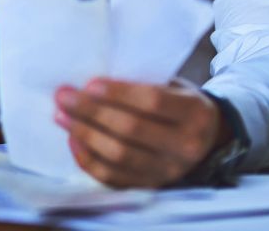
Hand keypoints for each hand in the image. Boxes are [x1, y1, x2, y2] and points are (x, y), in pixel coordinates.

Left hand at [54, 78, 226, 187]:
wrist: (207, 138)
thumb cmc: (178, 103)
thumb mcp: (172, 86)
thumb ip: (141, 83)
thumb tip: (89, 82)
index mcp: (194, 113)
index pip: (152, 102)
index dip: (118, 94)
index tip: (88, 83)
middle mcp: (185, 146)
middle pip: (130, 130)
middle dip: (91, 112)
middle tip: (64, 96)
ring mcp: (168, 171)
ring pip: (119, 157)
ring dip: (84, 134)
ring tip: (61, 116)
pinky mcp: (150, 186)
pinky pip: (113, 178)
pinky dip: (88, 159)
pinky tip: (73, 140)